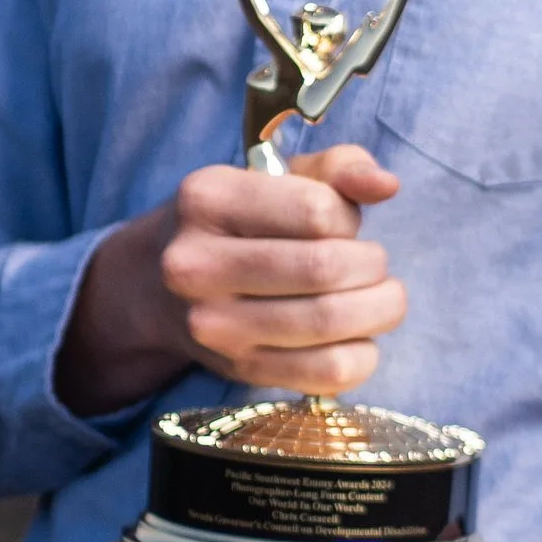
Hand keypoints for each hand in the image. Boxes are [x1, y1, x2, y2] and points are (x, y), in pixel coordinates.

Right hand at [58, 145, 403, 419]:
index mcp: (208, 199)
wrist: (156, 288)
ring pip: (329, 322)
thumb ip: (338, 169)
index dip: (349, 218)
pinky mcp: (237, 369)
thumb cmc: (237, 222)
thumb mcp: (275, 177)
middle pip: (324, 268)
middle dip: (373, 266)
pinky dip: (364, 355)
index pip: (315, 211)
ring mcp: (213, 324)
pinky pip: (325, 372)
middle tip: (375, 266)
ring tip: (381, 298)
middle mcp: (198, 263)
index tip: (344, 223)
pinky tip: (359, 336)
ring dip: (379, 309)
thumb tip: (385, 185)